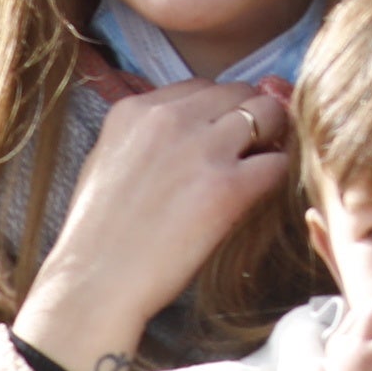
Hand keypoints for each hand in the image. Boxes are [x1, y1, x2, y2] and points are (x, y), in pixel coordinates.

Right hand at [16, 77, 298, 370]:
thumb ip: (146, 135)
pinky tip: (261, 192)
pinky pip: (277, 162)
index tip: (223, 131)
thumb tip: (188, 128)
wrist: (94, 284)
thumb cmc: (97, 234)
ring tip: (261, 163)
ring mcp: (202, 150)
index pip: (202, 86)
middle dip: (252, 115)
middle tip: (253, 145)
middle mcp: (171, 119)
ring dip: (272, 137)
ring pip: (268, 113)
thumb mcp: (107, 160)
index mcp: (136, 109)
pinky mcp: (228, 187)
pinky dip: (276, 174)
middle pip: (241, 91)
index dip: (220, 109)